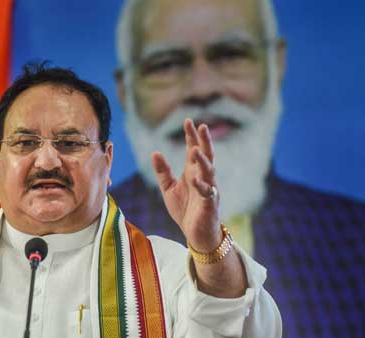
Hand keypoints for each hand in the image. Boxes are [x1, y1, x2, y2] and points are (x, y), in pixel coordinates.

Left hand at [152, 119, 221, 251]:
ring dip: (202, 160)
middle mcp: (203, 177)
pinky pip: (207, 192)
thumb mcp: (169, 189)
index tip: (188, 121)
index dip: (191, 136)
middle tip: (201, 126)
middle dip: (203, 141)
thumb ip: (163, 171)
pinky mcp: (210, 204)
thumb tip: (155, 152)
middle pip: (205, 155)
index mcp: (193, 172)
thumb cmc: (185, 210)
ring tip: (195, 149)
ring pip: (208, 171)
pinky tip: (195, 179)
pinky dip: (201, 185)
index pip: (193, 149)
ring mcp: (208, 189)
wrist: (196, 234)